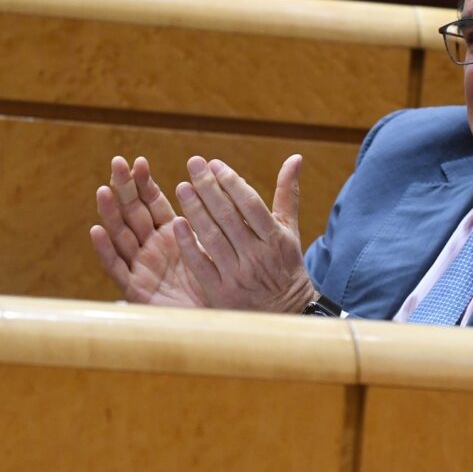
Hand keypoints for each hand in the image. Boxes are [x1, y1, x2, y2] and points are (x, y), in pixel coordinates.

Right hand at [90, 156, 207, 305]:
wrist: (216, 319)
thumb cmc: (218, 281)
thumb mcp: (216, 244)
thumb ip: (216, 217)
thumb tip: (224, 184)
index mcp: (170, 233)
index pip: (153, 202)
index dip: (144, 182)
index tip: (139, 161)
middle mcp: (151, 246)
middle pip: (133, 212)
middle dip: (124, 187)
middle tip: (116, 163)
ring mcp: (141, 266)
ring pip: (121, 235)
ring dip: (111, 212)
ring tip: (103, 190)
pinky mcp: (136, 289)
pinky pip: (117, 268)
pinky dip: (106, 250)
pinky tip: (97, 231)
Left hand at [172, 154, 315, 312]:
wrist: (286, 314)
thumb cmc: (285, 265)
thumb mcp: (291, 230)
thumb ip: (287, 193)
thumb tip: (295, 157)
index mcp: (275, 238)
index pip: (250, 203)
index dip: (231, 181)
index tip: (214, 163)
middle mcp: (257, 255)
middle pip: (228, 216)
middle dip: (208, 188)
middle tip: (193, 165)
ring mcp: (238, 275)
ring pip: (212, 237)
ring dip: (195, 210)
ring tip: (181, 188)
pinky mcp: (221, 293)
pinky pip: (201, 265)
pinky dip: (189, 244)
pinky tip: (177, 224)